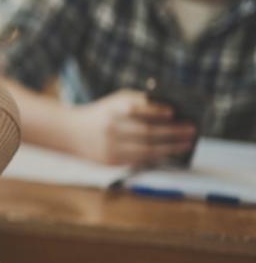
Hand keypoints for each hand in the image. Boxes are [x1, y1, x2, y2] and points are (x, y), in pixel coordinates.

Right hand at [67, 89, 196, 165]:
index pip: (136, 109)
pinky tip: (170, 153)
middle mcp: (110, 129)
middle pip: (146, 132)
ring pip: (146, 150)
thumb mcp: (115, 101)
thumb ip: (139, 102)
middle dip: (172, 132)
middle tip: (192, 130)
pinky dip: (157, 157)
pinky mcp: (110, 161)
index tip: (174, 112)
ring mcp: (110, 147)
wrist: (70, 132)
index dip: (156, 111)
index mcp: (111, 110)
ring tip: (186, 144)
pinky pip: (139, 160)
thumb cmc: (102, 113)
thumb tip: (172, 112)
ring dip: (170, 148)